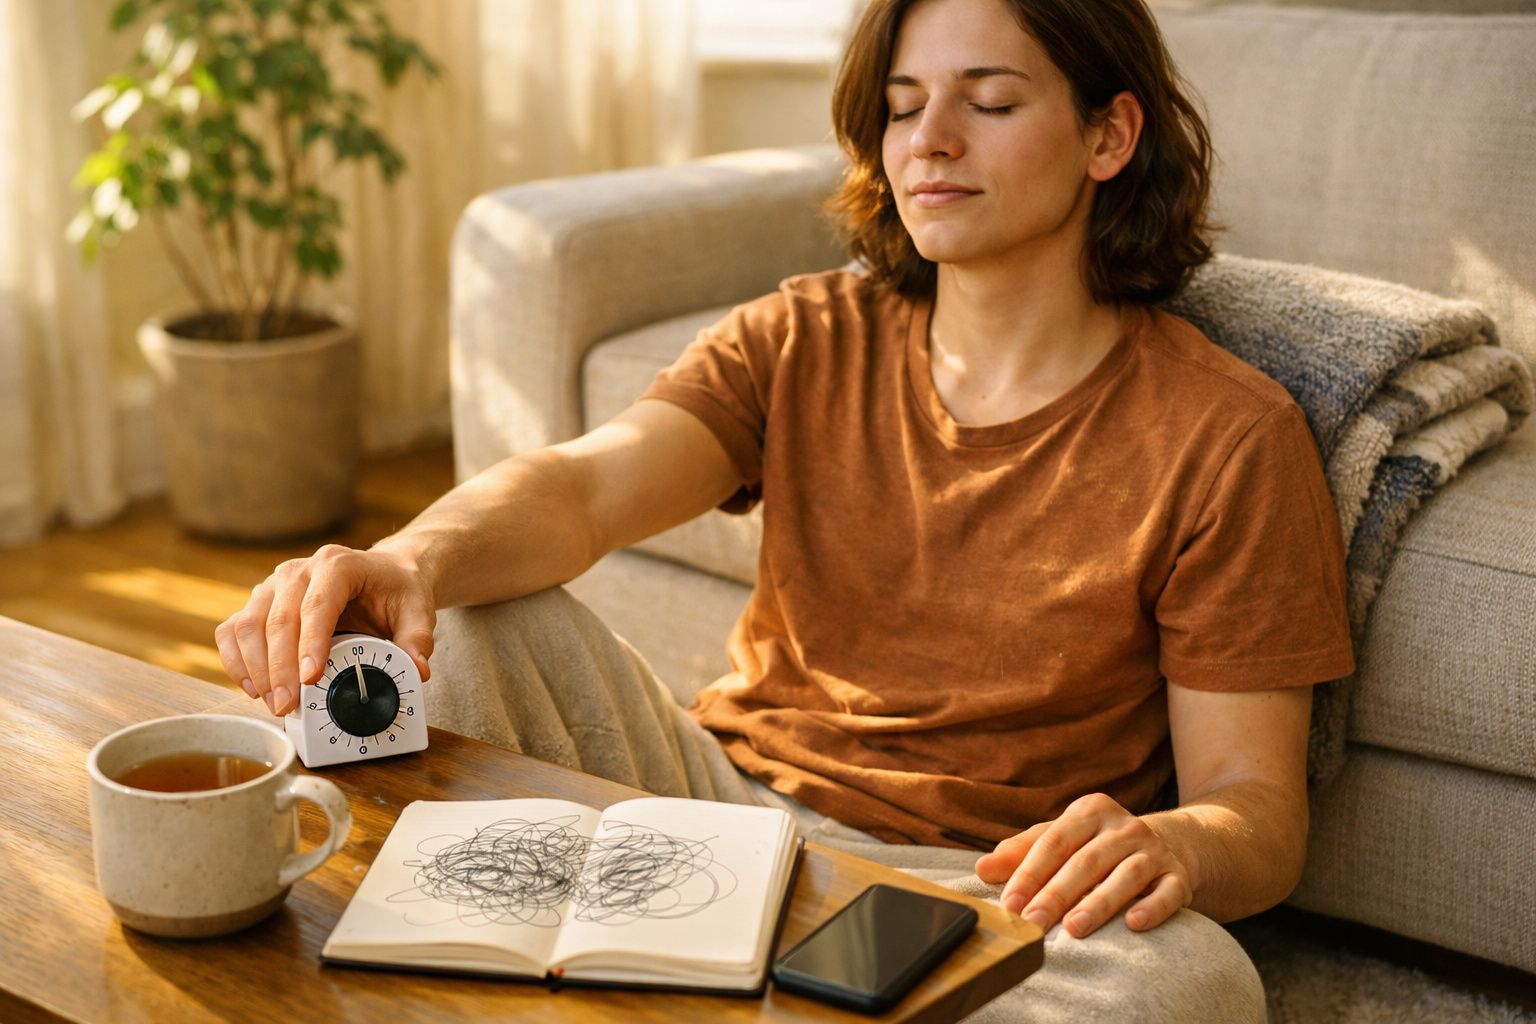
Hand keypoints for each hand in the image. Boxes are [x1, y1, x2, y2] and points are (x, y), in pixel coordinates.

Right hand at [215, 544, 435, 716]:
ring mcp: (274, 585)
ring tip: (273, 704)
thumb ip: (418, 639)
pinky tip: (252, 688)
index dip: (310, 642)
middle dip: (279, 667)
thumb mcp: (418, 610)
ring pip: (248, 624)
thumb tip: (416, 672)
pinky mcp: (259, 602)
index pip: (318, 603)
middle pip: (278, 618)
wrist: (384, 573)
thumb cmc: (397, 590)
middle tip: (287, 706)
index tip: (309, 679)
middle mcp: (299, 570)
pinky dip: (236, 660)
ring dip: (255, 668)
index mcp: (338, 565)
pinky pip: (233, 630)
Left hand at [974, 792, 1192, 938]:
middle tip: (1033, 923)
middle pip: (1085, 861)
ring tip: (1074, 928)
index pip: (1053, 842)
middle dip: (1056, 894)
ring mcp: (1154, 850)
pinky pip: (1168, 892)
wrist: (1169, 844)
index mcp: (1089, 811)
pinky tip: (1133, 924)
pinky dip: (1152, 907)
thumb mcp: (1062, 840)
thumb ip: (1022, 852)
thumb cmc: (1098, 846)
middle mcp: (1123, 826)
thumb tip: (983, 868)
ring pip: (1125, 875)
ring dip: (1099, 903)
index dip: (1029, 873)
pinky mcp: (1178, 876)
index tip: (1009, 904)